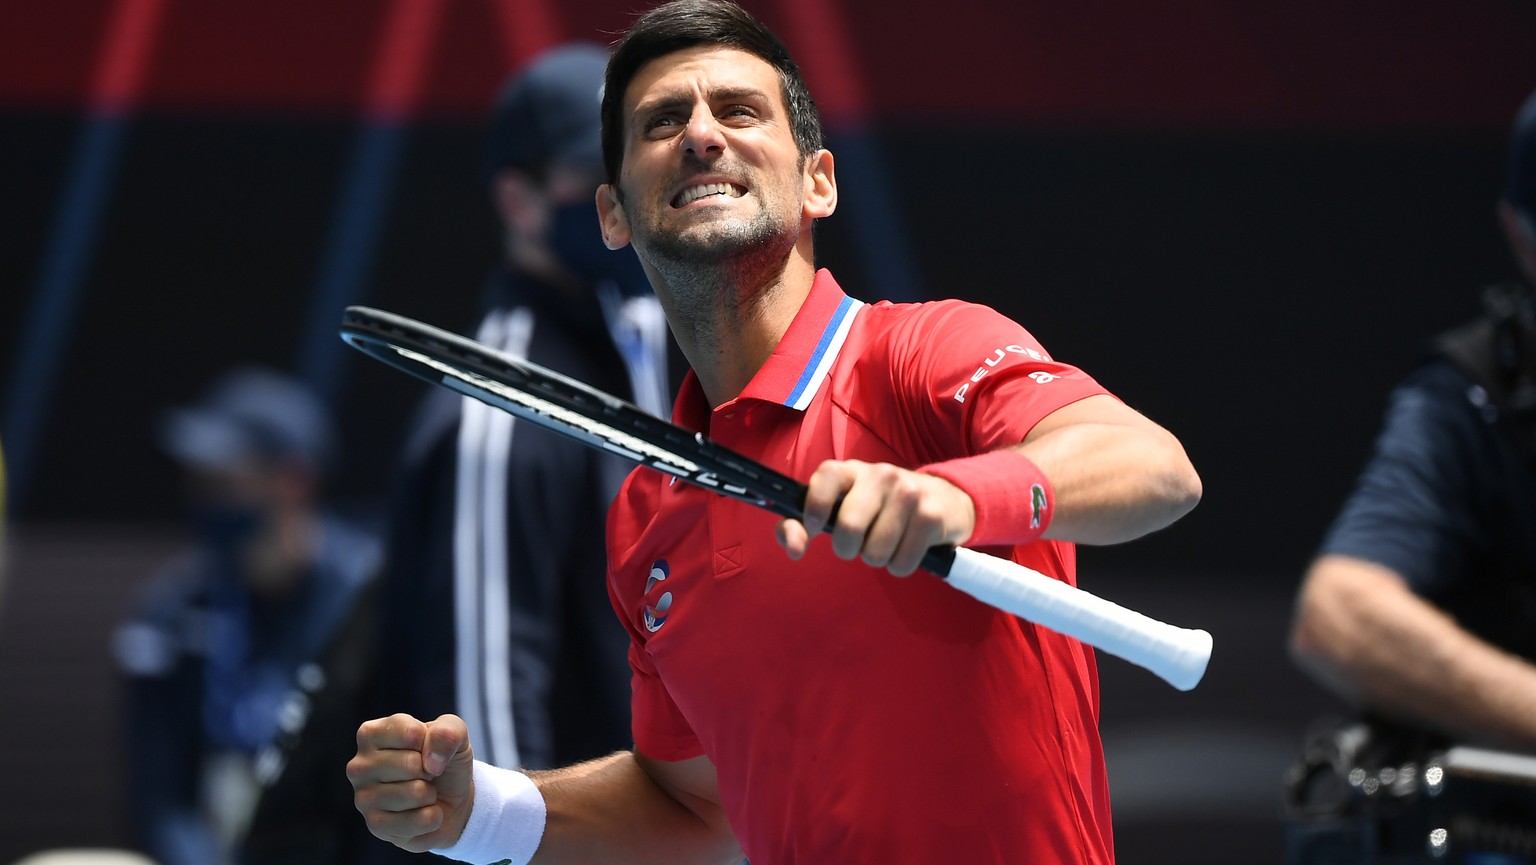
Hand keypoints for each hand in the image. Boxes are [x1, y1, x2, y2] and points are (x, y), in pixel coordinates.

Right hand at [348, 713, 475, 852]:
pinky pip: (418, 821)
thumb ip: (448, 730)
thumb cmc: (443, 759)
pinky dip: (432, 817)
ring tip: (422, 792)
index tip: (426, 748)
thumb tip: (432, 760)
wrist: (452, 799)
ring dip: (431, 794)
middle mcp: (359, 765)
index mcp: (371, 734)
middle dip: (431, 770)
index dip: (431, 742)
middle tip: (425, 774)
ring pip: (416, 793)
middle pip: (411, 764)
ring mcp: (363, 798)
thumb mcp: (455, 733)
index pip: (411, 733)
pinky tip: (421, 812)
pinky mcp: (375, 826)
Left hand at [775, 459, 974, 575]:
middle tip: (859, 544)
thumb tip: (794, 547)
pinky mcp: (931, 517)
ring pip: (875, 552)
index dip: (814, 507)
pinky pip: (901, 564)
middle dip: (848, 549)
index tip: (816, 529)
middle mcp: (881, 475)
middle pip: (848, 527)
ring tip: (887, 542)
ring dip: (877, 558)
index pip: (825, 476)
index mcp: (853, 470)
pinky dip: (900, 566)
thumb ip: (805, 524)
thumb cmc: (882, 507)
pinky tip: (907, 548)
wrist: (946, 498)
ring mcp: (909, 494)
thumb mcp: (845, 504)